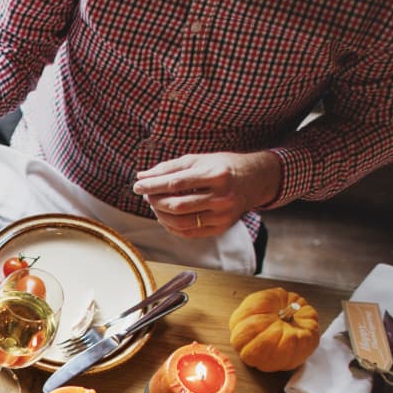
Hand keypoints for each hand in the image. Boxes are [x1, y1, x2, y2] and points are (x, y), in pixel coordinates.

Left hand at [132, 151, 280, 237]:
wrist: (254, 180)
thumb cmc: (222, 167)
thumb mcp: (198, 160)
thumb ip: (169, 168)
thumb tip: (141, 177)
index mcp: (217, 175)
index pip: (176, 183)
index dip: (153, 185)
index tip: (138, 185)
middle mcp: (222, 197)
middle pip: (177, 205)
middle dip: (155, 201)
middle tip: (147, 194)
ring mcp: (223, 215)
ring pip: (180, 222)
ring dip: (160, 215)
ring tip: (155, 204)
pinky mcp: (221, 228)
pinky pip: (188, 232)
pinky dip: (171, 226)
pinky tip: (166, 216)